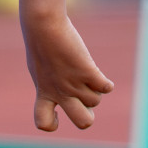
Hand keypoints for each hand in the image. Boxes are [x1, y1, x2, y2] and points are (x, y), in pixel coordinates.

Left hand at [23, 13, 114, 130]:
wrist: (43, 24)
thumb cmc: (41, 44)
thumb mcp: (41, 69)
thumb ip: (51, 86)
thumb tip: (73, 99)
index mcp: (44, 92)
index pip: (43, 123)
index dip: (53, 122)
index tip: (57, 111)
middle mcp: (59, 92)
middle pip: (83, 122)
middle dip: (88, 117)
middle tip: (81, 97)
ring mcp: (73, 83)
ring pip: (96, 101)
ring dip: (94, 89)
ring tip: (82, 72)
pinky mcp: (86, 72)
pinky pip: (107, 88)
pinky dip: (106, 82)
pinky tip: (95, 71)